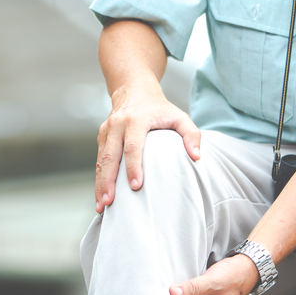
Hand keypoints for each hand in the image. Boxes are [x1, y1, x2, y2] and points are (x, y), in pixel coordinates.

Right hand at [94, 79, 200, 212]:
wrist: (133, 88)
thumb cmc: (160, 108)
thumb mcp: (179, 116)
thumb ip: (191, 135)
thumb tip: (197, 157)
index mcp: (136, 120)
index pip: (133, 146)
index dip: (134, 167)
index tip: (135, 186)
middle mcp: (118, 124)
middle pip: (111, 156)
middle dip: (109, 181)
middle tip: (109, 203)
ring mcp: (107, 131)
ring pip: (102, 160)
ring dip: (100, 184)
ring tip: (102, 206)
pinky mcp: (102, 137)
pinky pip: (99, 160)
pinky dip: (99, 179)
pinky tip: (100, 196)